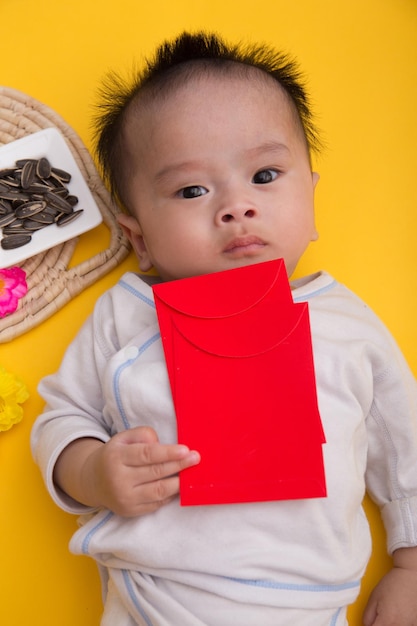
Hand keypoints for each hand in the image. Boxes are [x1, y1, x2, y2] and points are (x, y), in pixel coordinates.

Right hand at [54, 426, 199, 516]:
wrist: (93, 481)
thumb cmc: (115, 455)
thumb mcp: (123, 438)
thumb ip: (142, 435)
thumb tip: (162, 444)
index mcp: (116, 457)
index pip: (146, 455)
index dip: (168, 453)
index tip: (186, 450)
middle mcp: (118, 480)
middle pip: (155, 473)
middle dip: (178, 466)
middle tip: (196, 459)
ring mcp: (124, 498)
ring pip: (158, 491)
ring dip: (178, 483)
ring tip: (192, 474)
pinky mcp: (130, 512)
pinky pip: (156, 504)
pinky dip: (170, 495)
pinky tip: (180, 486)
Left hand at [363, 556, 416, 624]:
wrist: (411, 576)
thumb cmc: (392, 584)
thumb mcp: (373, 598)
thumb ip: (367, 616)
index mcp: (387, 621)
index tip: (370, 623)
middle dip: (380, 625)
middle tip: (379, 618)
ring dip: (390, 625)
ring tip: (390, 614)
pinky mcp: (416, 623)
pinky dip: (401, 624)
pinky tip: (400, 616)